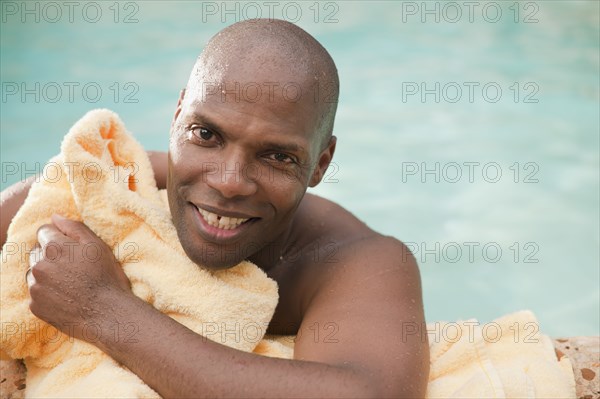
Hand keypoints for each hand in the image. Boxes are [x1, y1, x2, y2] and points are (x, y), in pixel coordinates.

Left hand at [28, 214, 132, 341]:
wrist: (107, 314)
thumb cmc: (107, 278)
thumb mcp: (97, 246)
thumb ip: (74, 227)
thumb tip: (55, 217)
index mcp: (54, 246)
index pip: (44, 231)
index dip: (59, 237)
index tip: (72, 248)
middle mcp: (39, 264)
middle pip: (36, 251)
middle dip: (50, 255)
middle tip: (72, 266)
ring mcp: (35, 286)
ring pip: (34, 272)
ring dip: (46, 273)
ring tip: (68, 282)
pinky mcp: (35, 306)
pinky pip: (36, 293)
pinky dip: (47, 292)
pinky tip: (65, 296)